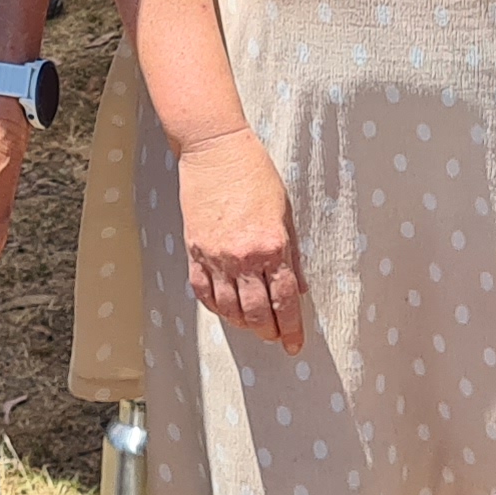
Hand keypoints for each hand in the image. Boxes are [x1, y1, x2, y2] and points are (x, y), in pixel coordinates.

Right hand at [175, 127, 306, 354]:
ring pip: (229, 309)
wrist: (215, 150)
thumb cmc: (255, 174)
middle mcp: (244, 258)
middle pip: (258, 312)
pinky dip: (215, 307)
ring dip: (244, 324)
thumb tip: (301, 288)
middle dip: (270, 331)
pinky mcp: (194, 251)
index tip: (295, 345)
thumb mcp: (286, 213)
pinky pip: (203, 292)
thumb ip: (293, 253)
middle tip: (276, 337)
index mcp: (272, 246)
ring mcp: (216, 257)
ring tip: (253, 326)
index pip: (286, 301)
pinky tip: (225, 310)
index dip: (292, 328)